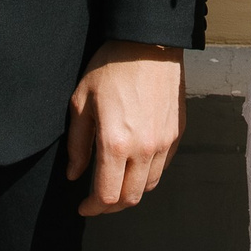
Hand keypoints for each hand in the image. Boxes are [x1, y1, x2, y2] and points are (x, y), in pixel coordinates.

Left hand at [65, 42, 184, 215]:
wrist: (149, 42)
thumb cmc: (111, 67)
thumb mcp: (81, 102)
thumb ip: (77, 143)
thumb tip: (74, 174)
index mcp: (115, 144)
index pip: (107, 196)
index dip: (93, 207)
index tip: (83, 206)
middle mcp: (143, 149)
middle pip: (130, 198)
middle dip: (111, 206)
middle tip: (97, 200)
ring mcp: (163, 142)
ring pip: (149, 186)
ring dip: (130, 192)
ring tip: (116, 183)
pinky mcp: (176, 133)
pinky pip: (162, 166)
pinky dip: (147, 174)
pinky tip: (134, 164)